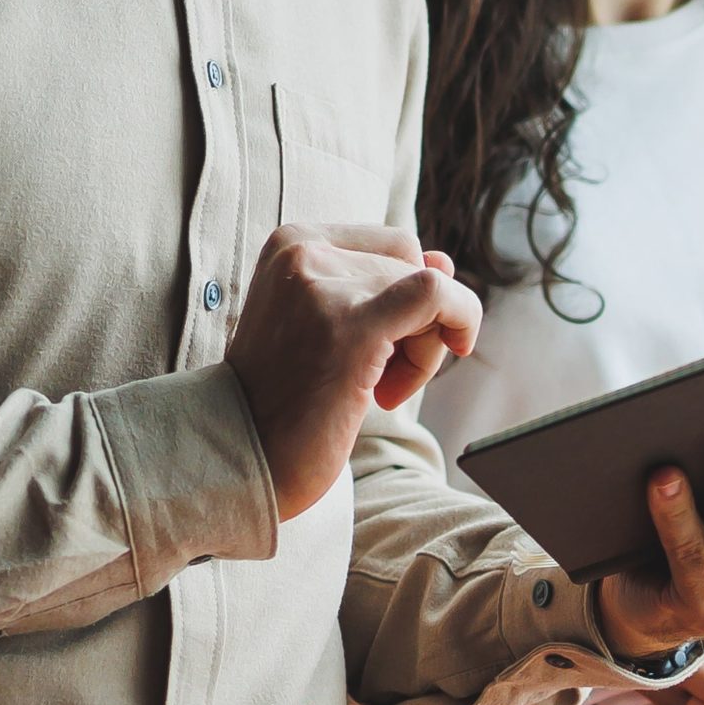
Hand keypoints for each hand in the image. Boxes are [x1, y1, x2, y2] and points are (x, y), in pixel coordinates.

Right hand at [224, 224, 480, 518]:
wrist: (240, 461)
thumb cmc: (285, 401)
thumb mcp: (328, 325)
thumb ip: (383, 286)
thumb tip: (444, 263)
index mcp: (291, 244)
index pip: (391, 244)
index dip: (405, 293)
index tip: (384, 347)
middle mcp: (302, 253)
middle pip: (410, 263)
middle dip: (416, 323)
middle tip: (380, 381)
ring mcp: (322, 287)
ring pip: (428, 285)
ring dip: (425, 345)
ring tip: (380, 390)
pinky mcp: (350, 327)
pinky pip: (437, 296)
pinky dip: (463, 318)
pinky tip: (457, 349)